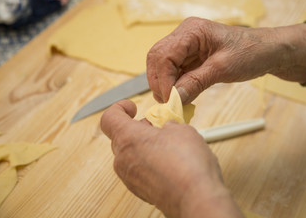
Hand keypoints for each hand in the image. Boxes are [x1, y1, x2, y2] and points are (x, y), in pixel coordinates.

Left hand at [101, 100, 242, 217]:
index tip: (132, 108)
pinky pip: (139, 171)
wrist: (196, 198)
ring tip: (168, 145)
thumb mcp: (182, 130)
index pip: (109, 118)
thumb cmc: (187, 164)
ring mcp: (130, 178)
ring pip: (130, 155)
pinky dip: (149, 163)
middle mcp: (123, 159)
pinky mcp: (140, 191)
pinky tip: (170, 163)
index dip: (119, 109)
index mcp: (128, 138)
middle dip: (138, 129)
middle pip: (121, 137)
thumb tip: (167, 127)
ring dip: (144, 146)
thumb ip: (169, 125)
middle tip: (156, 126)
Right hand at [147, 17, 305, 103]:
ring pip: (162, 66)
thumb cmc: (251, 52)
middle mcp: (184, 35)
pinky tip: (180, 96)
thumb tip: (174, 100)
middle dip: (159, 82)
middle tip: (168, 103)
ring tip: (174, 102)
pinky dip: (174, 85)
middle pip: (157, 58)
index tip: (169, 100)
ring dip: (165, 85)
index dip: (163, 79)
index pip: (164, 55)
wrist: (268, 51)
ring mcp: (186, 46)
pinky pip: (174, 71)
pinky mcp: (190, 56)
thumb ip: (195, 82)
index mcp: (191, 31)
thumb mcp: (223, 68)